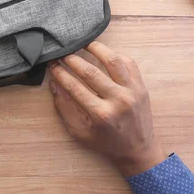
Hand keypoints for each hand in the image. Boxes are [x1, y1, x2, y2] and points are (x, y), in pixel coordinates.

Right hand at [48, 41, 165, 176]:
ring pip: (113, 61)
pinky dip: (115, 55)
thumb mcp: (79, 132)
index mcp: (100, 114)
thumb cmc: (105, 143)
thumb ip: (65, 108)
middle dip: (72, 59)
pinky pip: (129, 63)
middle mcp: (117, 100)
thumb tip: (54, 84)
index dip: (60, 73)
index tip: (51, 64)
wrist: (137, 150)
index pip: (74, 87)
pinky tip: (104, 53)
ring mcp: (132, 91)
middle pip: (90, 72)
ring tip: (84, 43)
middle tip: (62, 53)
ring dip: (96, 48)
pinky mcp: (141, 87)